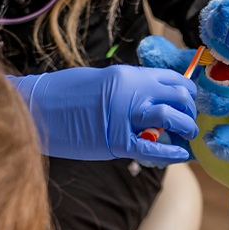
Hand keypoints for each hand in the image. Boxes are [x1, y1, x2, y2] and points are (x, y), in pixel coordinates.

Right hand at [8, 66, 197, 162]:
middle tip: (190, 120)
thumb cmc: (65, 94)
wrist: (38, 108)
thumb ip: (129, 89)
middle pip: (177, 96)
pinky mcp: (116, 141)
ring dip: (186, 127)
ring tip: (188, 135)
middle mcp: (131, 91)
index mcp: (128, 75)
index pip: (172, 78)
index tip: (189, 101)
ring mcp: (124, 116)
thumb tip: (151, 100)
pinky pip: (153, 148)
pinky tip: (181, 155)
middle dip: (190, 109)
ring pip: (171, 117)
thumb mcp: (103, 81)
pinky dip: (172, 152)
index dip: (187, 91)